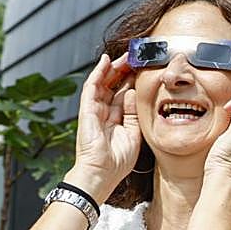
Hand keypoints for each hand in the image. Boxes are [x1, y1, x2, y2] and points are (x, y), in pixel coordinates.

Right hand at [65, 53, 140, 202]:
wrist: (102, 173)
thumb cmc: (118, 161)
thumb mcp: (133, 134)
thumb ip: (134, 113)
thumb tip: (134, 92)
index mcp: (116, 119)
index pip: (124, 95)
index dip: (133, 81)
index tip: (144, 69)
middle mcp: (104, 113)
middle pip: (113, 86)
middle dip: (124, 71)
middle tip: (136, 57)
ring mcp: (94, 110)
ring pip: (103, 83)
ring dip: (113, 68)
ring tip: (125, 55)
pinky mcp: (86, 110)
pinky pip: (92, 87)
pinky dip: (98, 73)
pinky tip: (105, 61)